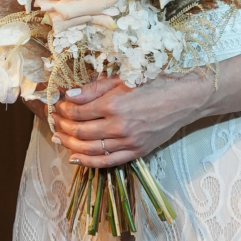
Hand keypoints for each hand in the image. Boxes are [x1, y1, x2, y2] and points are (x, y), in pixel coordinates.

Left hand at [49, 72, 203, 166]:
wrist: (186, 98)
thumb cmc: (156, 82)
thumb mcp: (123, 78)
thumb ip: (94, 89)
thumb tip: (70, 95)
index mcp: (114, 104)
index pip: (77, 112)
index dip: (62, 110)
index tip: (57, 105)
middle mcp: (119, 126)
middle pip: (79, 132)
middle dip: (62, 126)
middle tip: (54, 121)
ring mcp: (128, 142)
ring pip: (89, 149)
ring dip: (69, 144)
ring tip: (58, 138)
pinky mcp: (136, 152)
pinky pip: (106, 162)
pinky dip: (87, 161)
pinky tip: (75, 157)